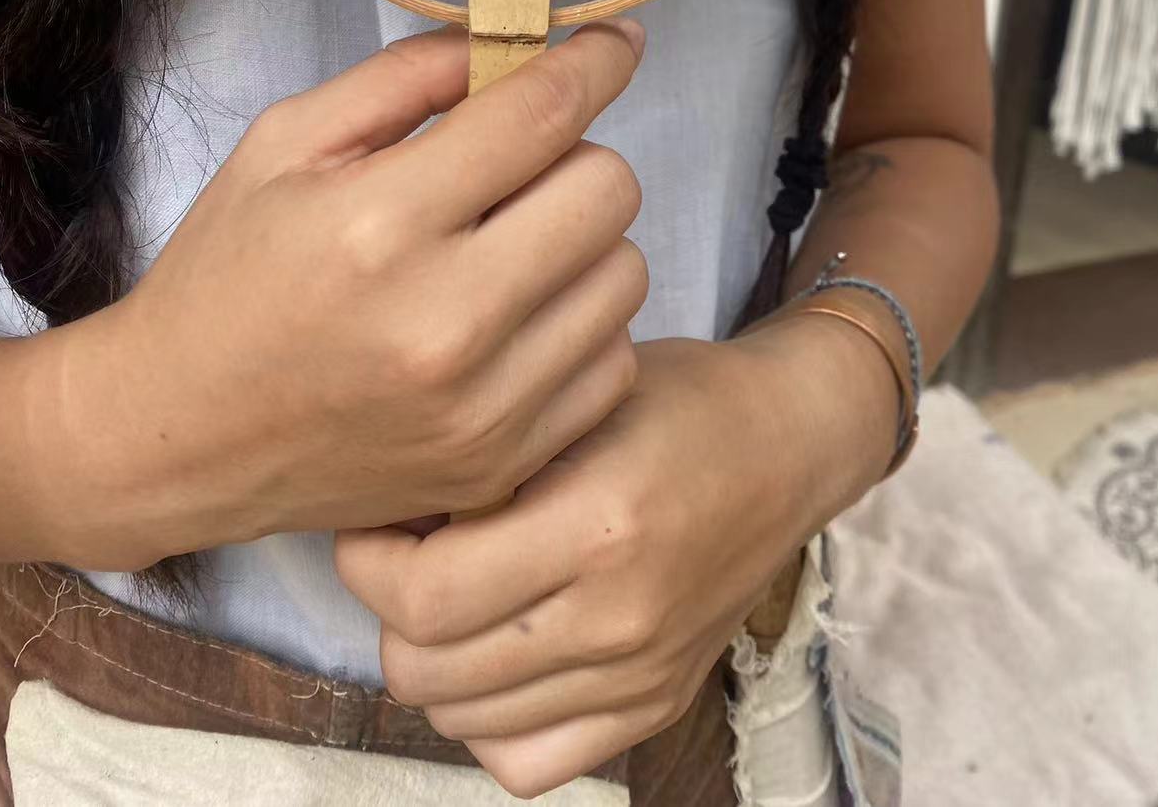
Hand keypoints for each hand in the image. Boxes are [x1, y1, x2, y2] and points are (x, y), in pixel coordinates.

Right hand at [52, 22, 648, 568]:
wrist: (178, 436)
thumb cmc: (227, 272)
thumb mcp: (285, 141)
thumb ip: (405, 77)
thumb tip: (512, 41)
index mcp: (381, 223)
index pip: (542, 114)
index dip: (596, 60)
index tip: (614, 42)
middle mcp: (446, 322)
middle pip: (608, 189)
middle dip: (575, 153)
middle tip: (522, 167)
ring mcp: (483, 407)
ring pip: (625, 274)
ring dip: (584, 241)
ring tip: (513, 246)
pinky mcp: (502, 464)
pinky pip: (614, 363)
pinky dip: (581, 327)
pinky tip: (518, 319)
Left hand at [337, 320, 897, 798]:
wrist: (789, 445)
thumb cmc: (680, 400)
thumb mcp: (581, 394)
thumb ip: (491, 453)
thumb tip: (384, 501)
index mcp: (598, 524)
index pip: (425, 594)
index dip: (368, 558)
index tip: (375, 515)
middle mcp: (619, 618)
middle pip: (427, 669)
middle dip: (386, 607)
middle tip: (403, 550)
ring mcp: (639, 677)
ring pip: (461, 722)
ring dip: (431, 659)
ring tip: (451, 590)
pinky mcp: (654, 708)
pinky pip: (526, 764)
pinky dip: (487, 720)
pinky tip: (495, 649)